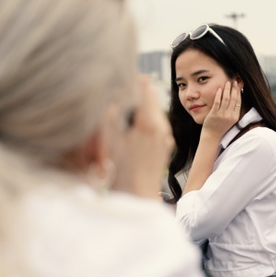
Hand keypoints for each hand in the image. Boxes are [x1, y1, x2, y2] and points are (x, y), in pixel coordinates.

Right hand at [111, 76, 173, 198]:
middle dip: (135, 94)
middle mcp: (162, 127)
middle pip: (151, 96)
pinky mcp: (166, 146)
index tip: (120, 80)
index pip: (144, 86)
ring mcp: (166, 137)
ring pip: (154, 110)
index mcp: (148, 122)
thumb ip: (111, 111)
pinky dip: (145, 123)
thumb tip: (112, 94)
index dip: (131, 80)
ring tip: (124, 115)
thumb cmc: (119, 170)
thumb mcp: (109, 138)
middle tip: (119, 95)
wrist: (137, 196)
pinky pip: (156, 125)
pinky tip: (132, 133)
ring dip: (140, 108)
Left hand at [202, 81, 240, 139]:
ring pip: (226, 99)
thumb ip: (233, 111)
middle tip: (233, 81)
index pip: (239, 101)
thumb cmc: (220, 127)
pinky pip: (217, 102)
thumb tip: (235, 100)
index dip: (239, 92)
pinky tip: (219, 89)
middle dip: (234, 88)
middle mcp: (229, 115)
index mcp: (235, 116)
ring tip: (227, 83)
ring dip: (227, 89)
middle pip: (233, 99)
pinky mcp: (214, 114)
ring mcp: (222, 115)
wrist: (212, 136)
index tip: (238, 85)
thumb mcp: (230, 120)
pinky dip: (218, 95)